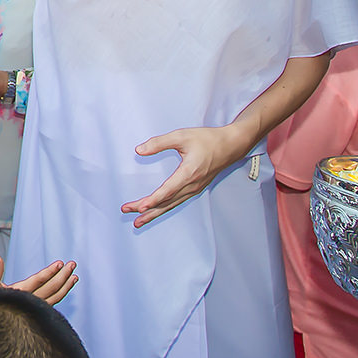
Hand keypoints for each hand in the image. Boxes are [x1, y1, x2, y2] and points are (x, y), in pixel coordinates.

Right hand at [0, 255, 77, 303]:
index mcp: (19, 293)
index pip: (38, 281)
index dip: (50, 272)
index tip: (60, 263)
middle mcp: (30, 302)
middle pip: (51, 288)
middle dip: (63, 275)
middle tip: (72, 264)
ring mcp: (35, 309)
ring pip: (55, 297)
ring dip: (66, 286)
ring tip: (74, 276)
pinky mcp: (38, 313)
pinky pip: (53, 303)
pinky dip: (61, 295)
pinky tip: (65, 288)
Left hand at [123, 124, 252, 226]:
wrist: (230, 146)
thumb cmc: (207, 139)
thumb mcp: (182, 136)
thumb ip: (159, 143)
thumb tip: (139, 150)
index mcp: (189, 173)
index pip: (168, 191)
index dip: (153, 200)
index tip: (139, 206)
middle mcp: (192, 185)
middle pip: (166, 202)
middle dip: (146, 209)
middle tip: (127, 211)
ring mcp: (194, 189)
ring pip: (171, 205)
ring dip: (154, 213)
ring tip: (138, 221)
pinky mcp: (195, 189)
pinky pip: (177, 202)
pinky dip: (164, 208)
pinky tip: (156, 212)